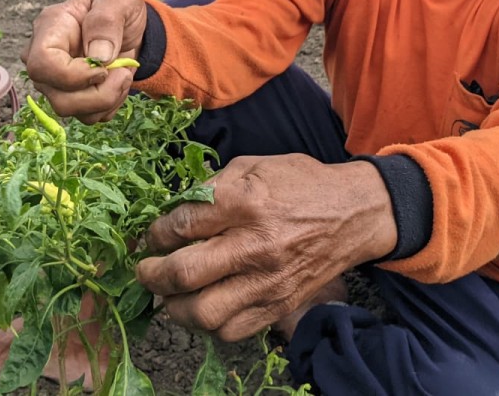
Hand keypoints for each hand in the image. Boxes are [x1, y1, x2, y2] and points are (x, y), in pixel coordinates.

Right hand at [21, 0, 147, 122]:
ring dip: (108, 98)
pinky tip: (116, 82)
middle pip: (58, 97)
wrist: (128, 26)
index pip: (41, 64)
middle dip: (99, 94)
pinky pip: (88, 116)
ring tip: (123, 73)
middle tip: (124, 72)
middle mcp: (44, 58)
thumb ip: (106, 20)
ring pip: (72, 111)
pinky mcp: (70, 97)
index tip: (104, 67)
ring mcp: (54, 81)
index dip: (73, 76)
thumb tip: (97, 57)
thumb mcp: (120, 0)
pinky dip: (110, 105)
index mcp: (50, 28)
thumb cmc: (119, 7)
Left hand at [135, 155, 397, 340]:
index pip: (181, 225)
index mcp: (246, 202)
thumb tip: (172, 212)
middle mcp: (256, 245)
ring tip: (168, 295)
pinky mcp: (280, 306)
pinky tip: (202, 306)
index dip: (155, 233)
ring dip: (174, 307)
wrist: (353, 213)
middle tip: (145, 270)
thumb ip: (211, 188)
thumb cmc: (300, 183)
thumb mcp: (252, 166)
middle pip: (185, 273)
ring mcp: (269, 281)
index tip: (151, 236)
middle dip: (152, 274)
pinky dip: (208, 324)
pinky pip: (232, 330)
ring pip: (204, 312)